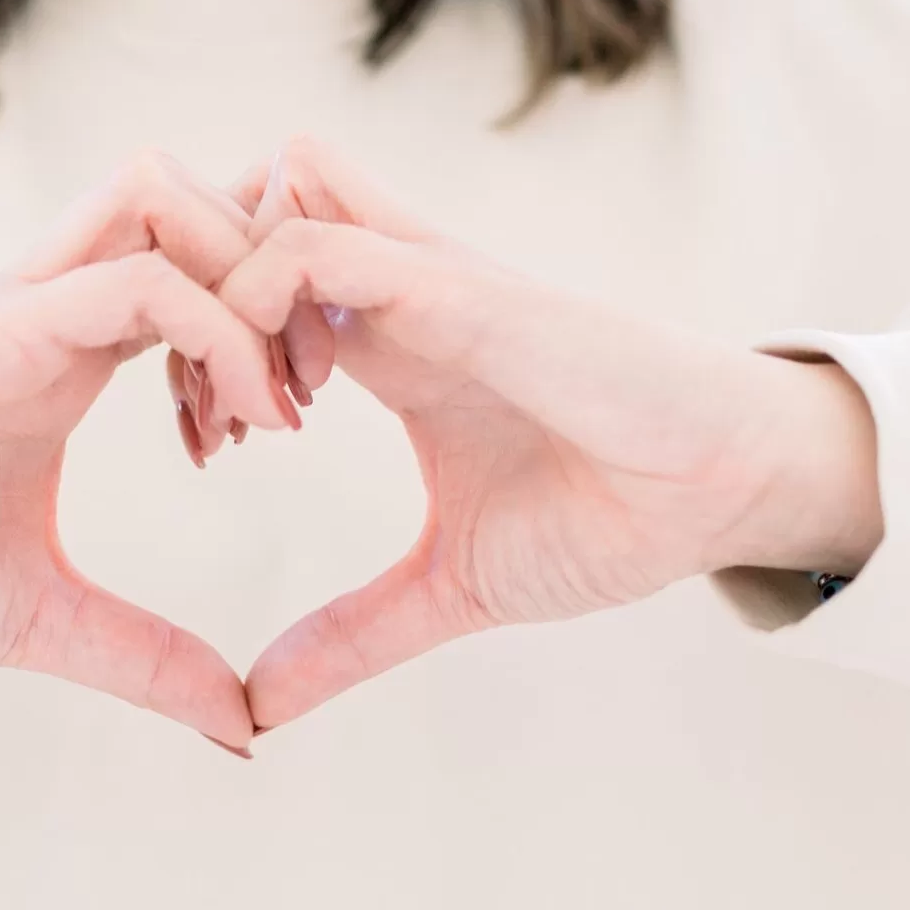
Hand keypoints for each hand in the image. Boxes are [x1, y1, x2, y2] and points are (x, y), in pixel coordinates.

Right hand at [0, 153, 297, 750]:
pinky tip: (235, 423)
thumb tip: (244, 726)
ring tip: (280, 403)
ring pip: (167, 199)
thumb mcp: (50, 620)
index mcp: (73, 351)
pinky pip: (130, 279)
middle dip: (280, 272)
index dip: (271, 322)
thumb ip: (150, 659)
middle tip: (312, 392)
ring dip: (248, 280)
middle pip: (199, 199)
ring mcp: (22, 307)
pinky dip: (209, 327)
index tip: (301, 419)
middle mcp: (54, 306)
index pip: (199, 266)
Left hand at [213, 138, 883, 729]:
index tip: (206, 450)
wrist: (724, 493)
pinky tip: (288, 414)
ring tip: (245, 420)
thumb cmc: (609, 517)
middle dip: (185, 305)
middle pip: (242, 215)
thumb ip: (351, 637)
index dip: (194, 352)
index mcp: (386, 345)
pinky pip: (323, 247)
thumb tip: (260, 709)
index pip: (250, 285)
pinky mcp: (461, 288)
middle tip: (201, 428)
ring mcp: (425, 281)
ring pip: (273, 200)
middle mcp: (396, 293)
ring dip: (222, 299)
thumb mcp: (447, 589)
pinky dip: (268, 311)